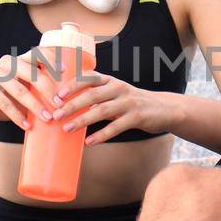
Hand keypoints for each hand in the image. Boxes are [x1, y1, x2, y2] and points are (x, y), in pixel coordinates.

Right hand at [0, 51, 58, 131]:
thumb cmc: (8, 101)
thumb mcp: (26, 92)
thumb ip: (41, 90)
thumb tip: (70, 100)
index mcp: (20, 60)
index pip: (39, 53)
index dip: (52, 60)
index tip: (65, 73)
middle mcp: (8, 63)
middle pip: (32, 72)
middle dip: (48, 89)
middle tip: (60, 105)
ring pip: (20, 89)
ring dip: (35, 106)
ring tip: (48, 119)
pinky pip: (5, 103)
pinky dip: (17, 116)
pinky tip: (27, 126)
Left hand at [47, 72, 175, 144]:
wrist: (165, 108)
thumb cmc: (133, 102)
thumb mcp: (116, 93)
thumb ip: (97, 96)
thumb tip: (70, 105)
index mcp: (111, 81)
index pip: (88, 78)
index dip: (71, 86)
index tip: (56, 96)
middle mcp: (119, 88)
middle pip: (91, 95)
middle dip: (72, 105)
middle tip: (56, 115)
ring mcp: (129, 103)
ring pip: (101, 111)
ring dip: (82, 120)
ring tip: (67, 129)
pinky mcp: (137, 117)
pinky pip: (116, 127)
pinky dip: (101, 135)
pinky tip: (89, 142)